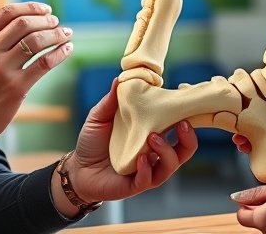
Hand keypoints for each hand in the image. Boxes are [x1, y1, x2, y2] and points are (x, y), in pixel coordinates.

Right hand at [0, 2, 73, 167]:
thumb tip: (21, 24)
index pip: (6, 12)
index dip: (30, 7)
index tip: (45, 10)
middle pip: (24, 23)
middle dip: (46, 20)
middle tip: (56, 22)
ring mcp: (2, 70)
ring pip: (37, 40)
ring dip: (56, 34)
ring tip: (65, 34)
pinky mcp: (16, 88)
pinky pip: (44, 63)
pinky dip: (60, 53)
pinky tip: (67, 50)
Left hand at [63, 79, 197, 203]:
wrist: (77, 168)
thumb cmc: (92, 142)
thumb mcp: (99, 117)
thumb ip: (111, 101)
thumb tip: (119, 79)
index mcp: (151, 134)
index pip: (176, 128)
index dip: (186, 119)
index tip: (186, 105)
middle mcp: (154, 153)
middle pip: (183, 150)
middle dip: (188, 139)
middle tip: (181, 124)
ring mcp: (147, 170)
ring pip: (170, 165)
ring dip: (167, 152)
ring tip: (153, 138)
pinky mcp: (136, 184)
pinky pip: (148, 179)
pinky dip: (147, 169)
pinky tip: (141, 158)